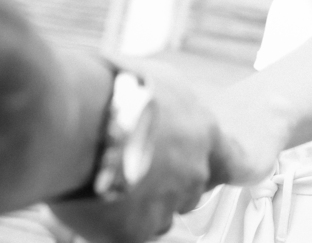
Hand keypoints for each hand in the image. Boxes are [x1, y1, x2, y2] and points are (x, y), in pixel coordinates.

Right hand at [47, 61, 233, 242]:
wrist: (72, 120)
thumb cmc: (109, 90)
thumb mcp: (160, 82)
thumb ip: (179, 110)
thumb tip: (176, 117)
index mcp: (205, 133)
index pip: (239, 163)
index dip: (224, 167)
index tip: (222, 170)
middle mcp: (193, 173)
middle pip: (192, 188)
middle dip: (170, 180)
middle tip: (136, 163)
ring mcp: (165, 205)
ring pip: (161, 215)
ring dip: (144, 203)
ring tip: (109, 177)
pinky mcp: (133, 232)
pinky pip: (131, 233)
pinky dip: (114, 221)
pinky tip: (95, 195)